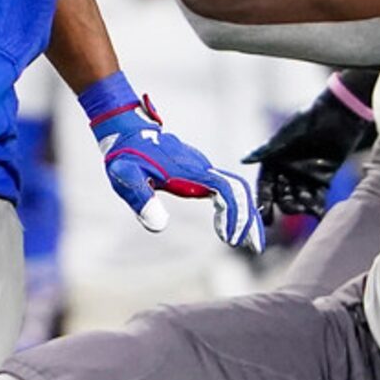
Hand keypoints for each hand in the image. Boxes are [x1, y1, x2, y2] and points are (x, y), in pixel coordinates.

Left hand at [79, 73, 263, 251]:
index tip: (229, 239)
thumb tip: (159, 226)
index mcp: (190, 170)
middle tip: (254, 247)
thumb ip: (141, 199)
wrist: (127, 132)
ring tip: (250, 244)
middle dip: (250, 219)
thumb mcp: (126, 177)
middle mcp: (202, 168)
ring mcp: (203, 170)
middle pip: (240, 190)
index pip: (226, 190)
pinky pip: (227, 190)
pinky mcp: (200, 174)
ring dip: (247, 216)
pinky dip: (235, 210)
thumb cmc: (125, 155)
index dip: (234, 214)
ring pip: (237, 190)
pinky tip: (231, 229)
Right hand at [244, 82, 375, 222]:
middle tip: (292, 210)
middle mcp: (288, 171)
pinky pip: (318, 196)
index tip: (264, 216)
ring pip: (299, 198)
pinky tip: (318, 212)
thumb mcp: (287, 134)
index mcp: (274, 161)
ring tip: (306, 209)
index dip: (264, 200)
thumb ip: (267, 149)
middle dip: (285, 205)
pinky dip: (318, 205)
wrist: (340, 112)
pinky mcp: (324, 178)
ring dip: (301, 206)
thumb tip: (243, 160)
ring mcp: (306, 176)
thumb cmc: (309, 118)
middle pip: (282, 195)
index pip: (266, 185)